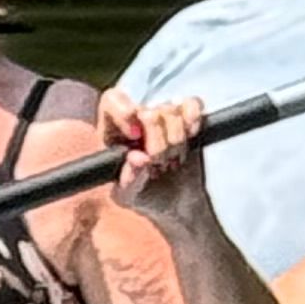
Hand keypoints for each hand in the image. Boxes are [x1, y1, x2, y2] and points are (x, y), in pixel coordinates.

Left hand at [97, 86, 213, 223]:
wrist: (176, 202)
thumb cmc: (145, 195)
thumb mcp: (129, 195)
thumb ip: (129, 179)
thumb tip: (139, 158)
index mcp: (112, 131)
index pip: (112, 101)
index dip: (123, 112)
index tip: (135, 135)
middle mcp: (135, 117)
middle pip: (148, 113)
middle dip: (158, 145)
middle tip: (159, 164)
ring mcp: (162, 114)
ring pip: (172, 112)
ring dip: (176, 142)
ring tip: (171, 161)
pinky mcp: (186, 115)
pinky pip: (192, 104)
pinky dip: (193, 121)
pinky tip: (190, 137)